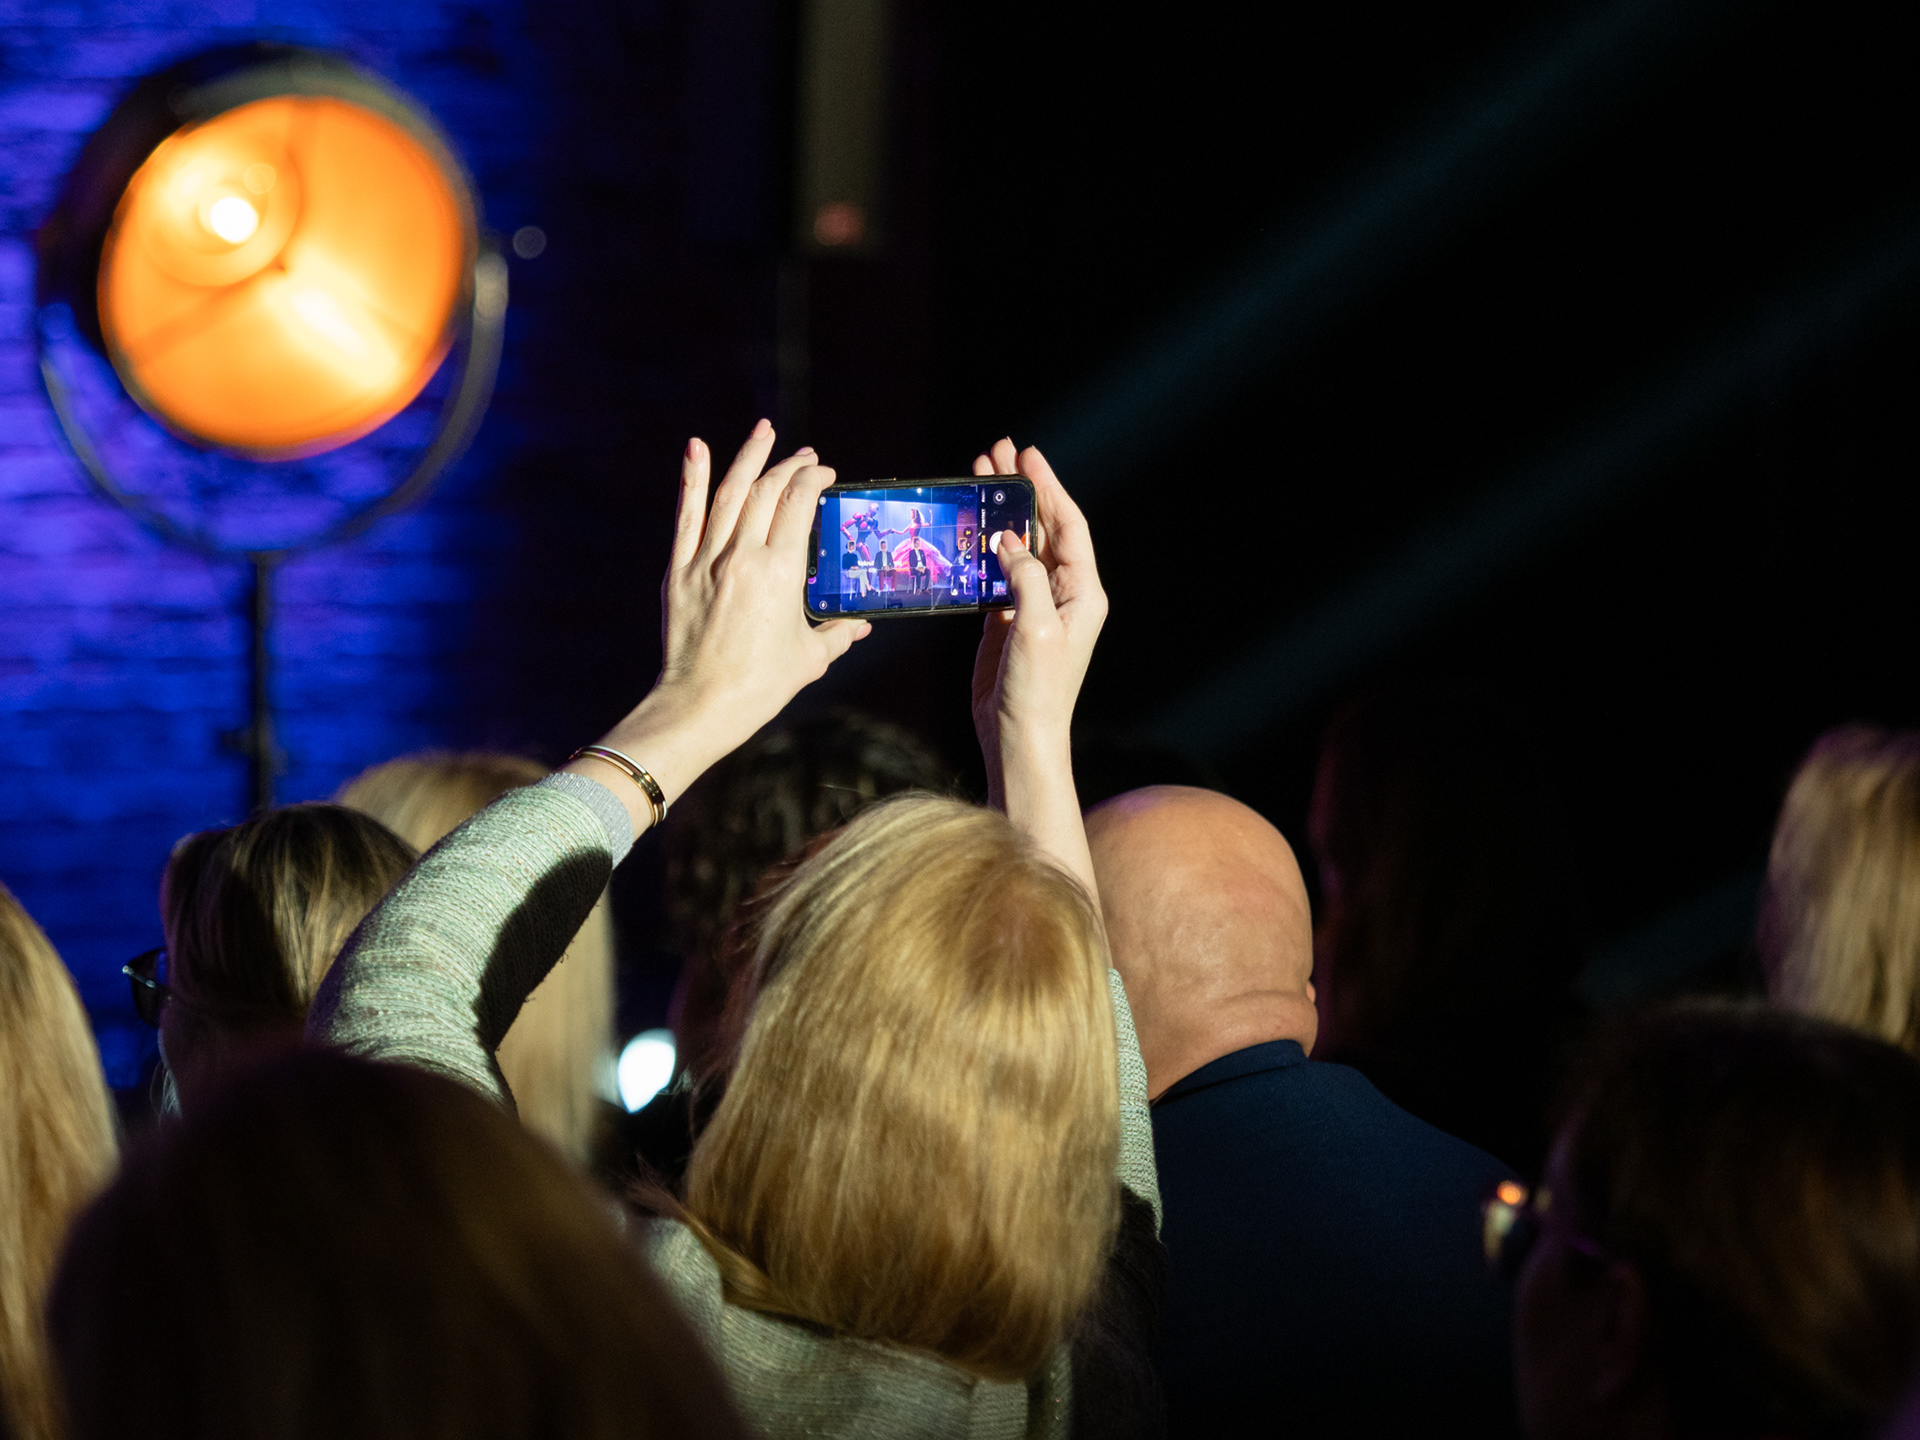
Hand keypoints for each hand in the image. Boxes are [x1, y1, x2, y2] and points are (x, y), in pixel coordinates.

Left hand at [566, 421, 868, 829]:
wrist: (701, 705)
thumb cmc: (760, 686)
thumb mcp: (810, 658)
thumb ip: (837, 634)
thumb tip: (859, 625)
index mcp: (780, 572)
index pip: (798, 504)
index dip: (813, 481)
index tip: (824, 475)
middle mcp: (742, 556)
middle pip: (766, 491)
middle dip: (788, 466)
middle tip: (804, 456)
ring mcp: (706, 560)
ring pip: (729, 493)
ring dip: (748, 457)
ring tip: (764, 431)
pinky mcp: (678, 571)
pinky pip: (687, 515)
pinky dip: (692, 479)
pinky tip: (697, 447)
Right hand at [970, 438, 1107, 897]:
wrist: (1019, 736)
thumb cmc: (1037, 691)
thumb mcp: (1035, 629)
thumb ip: (1025, 578)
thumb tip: (1008, 540)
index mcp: (1082, 593)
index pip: (1068, 526)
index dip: (1049, 488)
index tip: (1027, 456)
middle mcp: (1063, 594)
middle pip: (1042, 528)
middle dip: (1020, 490)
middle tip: (995, 453)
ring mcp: (1034, 605)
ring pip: (1017, 546)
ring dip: (998, 514)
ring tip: (976, 478)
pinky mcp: (1007, 619)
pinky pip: (996, 572)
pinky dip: (981, 548)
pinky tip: (965, 530)